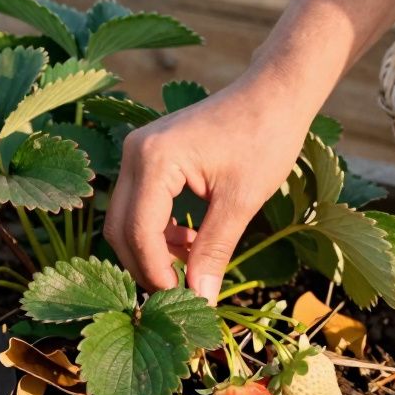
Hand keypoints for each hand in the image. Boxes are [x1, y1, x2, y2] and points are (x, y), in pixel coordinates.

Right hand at [104, 73, 312, 302]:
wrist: (273, 93)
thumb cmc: (265, 138)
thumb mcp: (241, 201)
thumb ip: (214, 250)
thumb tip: (201, 299)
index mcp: (155, 160)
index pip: (139, 232)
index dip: (156, 272)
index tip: (181, 300)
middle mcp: (136, 153)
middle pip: (121, 227)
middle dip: (146, 265)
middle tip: (181, 293)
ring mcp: (138, 152)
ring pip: (127, 218)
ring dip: (152, 250)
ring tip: (193, 267)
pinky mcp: (149, 156)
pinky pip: (140, 204)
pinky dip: (158, 231)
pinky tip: (190, 243)